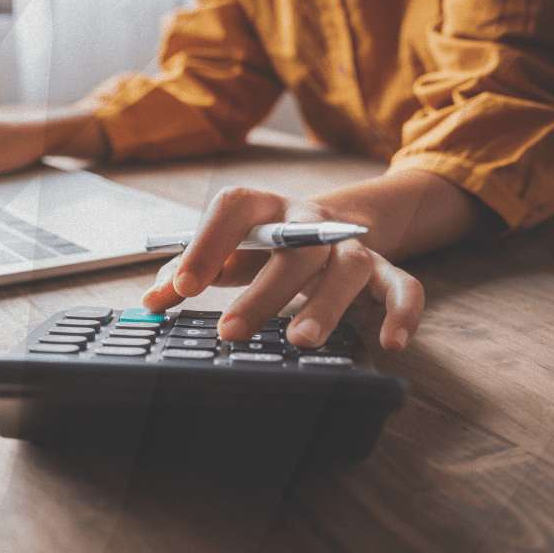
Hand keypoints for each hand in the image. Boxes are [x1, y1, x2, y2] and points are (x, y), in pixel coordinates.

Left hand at [141, 187, 424, 351]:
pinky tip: (391, 344)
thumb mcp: (226, 251)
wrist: (325, 222)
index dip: (209, 244)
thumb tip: (149, 301)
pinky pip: (404, 285)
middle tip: (230, 332)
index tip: (183, 287)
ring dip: (326, 304)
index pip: (235, 209)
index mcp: (265, 208)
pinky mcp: (383, 268)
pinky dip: (404, 312)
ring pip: (349, 266)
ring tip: (300, 342)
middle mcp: (311, 220)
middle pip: (296, 246)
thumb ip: (187, 272)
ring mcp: (350, 244)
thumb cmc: (263, 243)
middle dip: (262, 292)